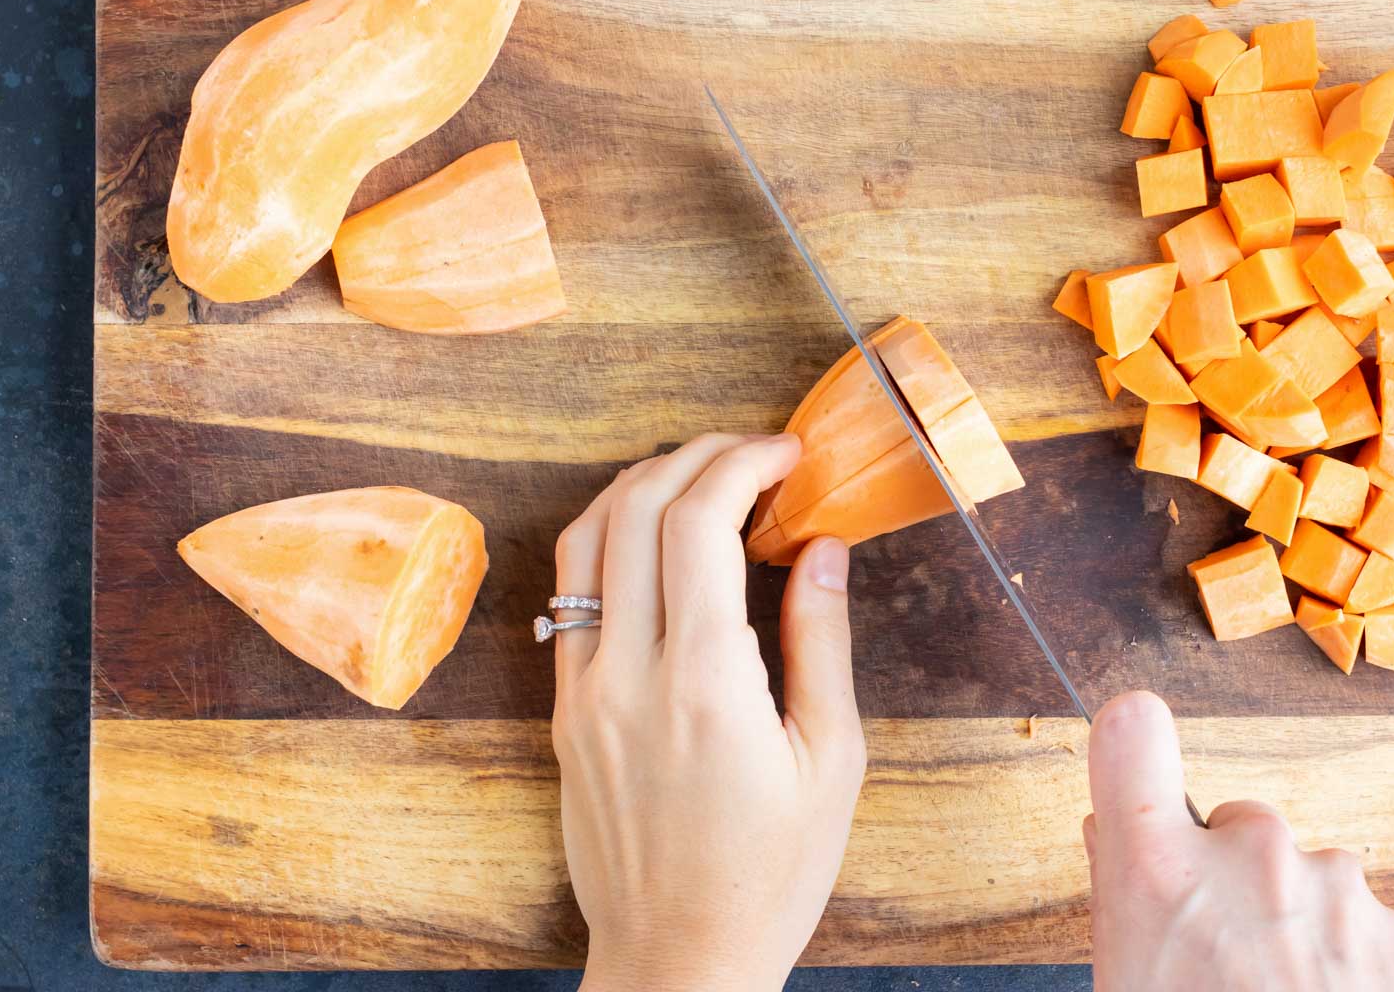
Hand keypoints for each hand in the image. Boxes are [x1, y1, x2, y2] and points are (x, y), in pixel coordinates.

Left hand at [551, 433, 866, 991]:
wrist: (677, 960)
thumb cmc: (770, 874)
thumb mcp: (831, 763)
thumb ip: (821, 641)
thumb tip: (824, 545)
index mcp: (706, 686)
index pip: (699, 523)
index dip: (743, 462)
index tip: (788, 453)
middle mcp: (629, 676)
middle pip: (637, 509)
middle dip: (699, 455)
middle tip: (754, 453)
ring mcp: (583, 691)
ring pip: (586, 538)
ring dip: (643, 485)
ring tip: (703, 478)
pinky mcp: (563, 710)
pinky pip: (570, 593)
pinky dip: (610, 539)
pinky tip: (656, 541)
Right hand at [1085, 692, 1393, 991]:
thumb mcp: (1123, 983)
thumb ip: (1124, 900)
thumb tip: (1118, 838)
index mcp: (1160, 873)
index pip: (1131, 732)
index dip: (1129, 739)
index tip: (1132, 755)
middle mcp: (1250, 857)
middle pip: (1232, 820)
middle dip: (1228, 872)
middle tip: (1220, 956)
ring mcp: (1333, 888)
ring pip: (1302, 875)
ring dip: (1292, 920)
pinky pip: (1357, 918)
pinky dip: (1344, 959)